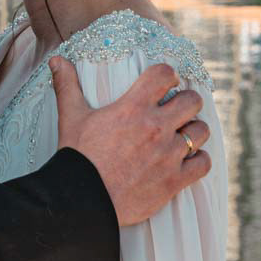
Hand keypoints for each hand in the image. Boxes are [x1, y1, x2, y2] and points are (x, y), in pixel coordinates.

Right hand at [53, 57, 209, 226]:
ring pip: (201, 131)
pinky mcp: (174, 180)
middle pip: (192, 101)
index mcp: (133, 108)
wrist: (82, 200)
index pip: (165, 74)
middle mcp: (155, 128)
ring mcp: (168, 155)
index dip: (168, 75)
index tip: (165, 83)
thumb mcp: (71, 117)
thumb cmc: (77, 157)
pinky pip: (203, 163)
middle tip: (176, 110)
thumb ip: (67, 85)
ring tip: (182, 135)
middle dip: (186, 102)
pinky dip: (198, 160)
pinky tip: (187, 160)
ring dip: (194, 131)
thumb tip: (56, 60)